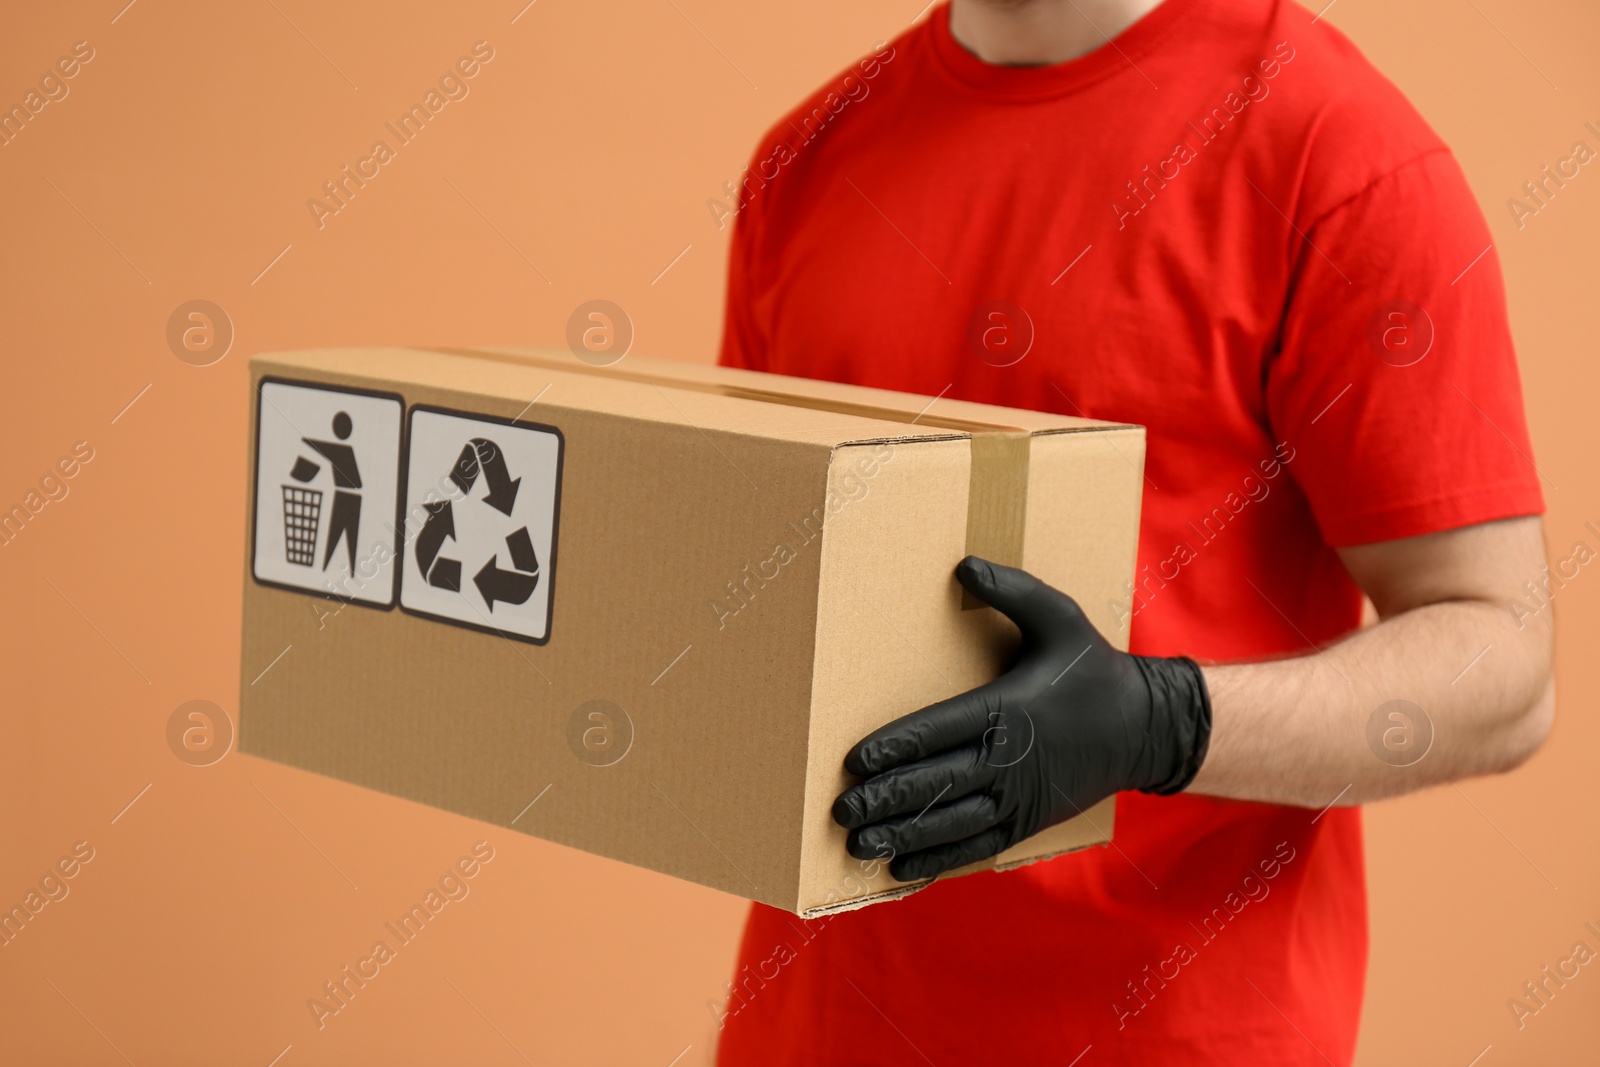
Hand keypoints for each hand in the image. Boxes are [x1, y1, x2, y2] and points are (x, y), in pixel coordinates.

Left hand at [832, 556, 1211, 881]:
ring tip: (859, 845)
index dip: (893, 749)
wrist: (1146, 727)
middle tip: (841, 812)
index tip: (854, 762)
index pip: (937, 730)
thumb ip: (1013, 592)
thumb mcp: (1060, 617)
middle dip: (885, 799)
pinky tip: (903, 870)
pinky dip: (939, 860)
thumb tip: (965, 565)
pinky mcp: (1027, 821)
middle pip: (935, 783)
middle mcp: (1007, 757)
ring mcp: (1017, 795)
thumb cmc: (1093, 670)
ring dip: (903, 835)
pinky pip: (977, 845)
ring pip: (949, 821)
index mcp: (1006, 708)